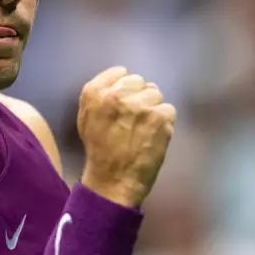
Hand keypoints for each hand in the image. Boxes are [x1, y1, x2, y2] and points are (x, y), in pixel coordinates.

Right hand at [77, 66, 176, 208]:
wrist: (113, 180)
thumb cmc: (99, 150)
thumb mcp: (86, 117)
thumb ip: (100, 96)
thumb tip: (123, 80)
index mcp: (94, 92)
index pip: (120, 73)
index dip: (125, 88)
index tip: (123, 104)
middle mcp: (117, 94)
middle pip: (140, 82)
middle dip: (139, 97)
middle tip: (134, 119)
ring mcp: (140, 105)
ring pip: (156, 95)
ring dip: (153, 110)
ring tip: (143, 130)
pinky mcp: (160, 117)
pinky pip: (169, 110)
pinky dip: (165, 123)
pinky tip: (154, 137)